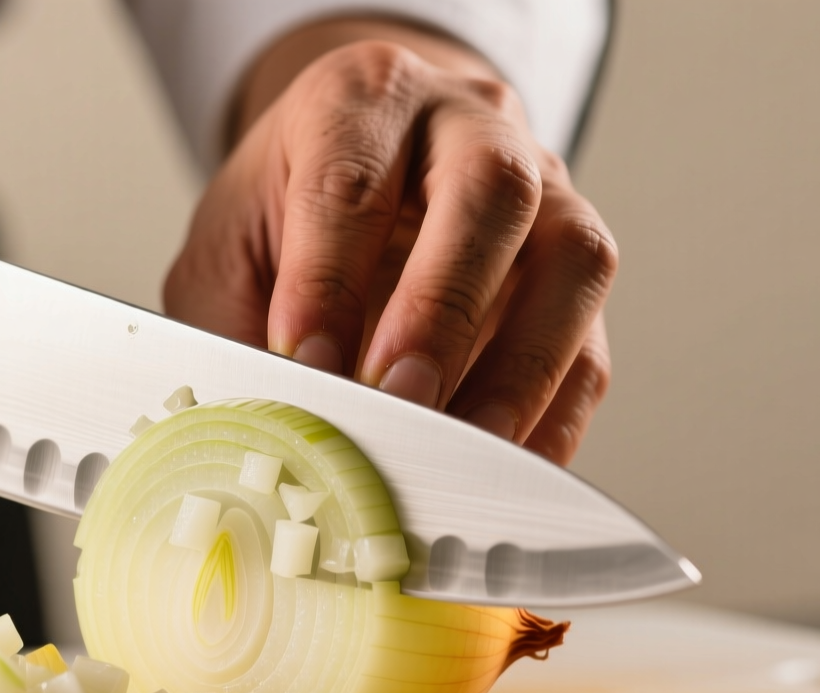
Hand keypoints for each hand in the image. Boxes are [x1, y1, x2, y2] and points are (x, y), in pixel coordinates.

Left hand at [162, 20, 615, 464]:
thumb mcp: (230, 246)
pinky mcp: (575, 272)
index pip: (351, 180)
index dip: (328, 280)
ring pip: (571, 259)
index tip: (306, 362)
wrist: (363, 166)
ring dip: (520, 369)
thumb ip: (234, 323)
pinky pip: (590, 344)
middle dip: (443, 308)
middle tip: (400, 396)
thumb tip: (259, 428)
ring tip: (463, 449)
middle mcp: (470, 126)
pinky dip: (552, 416)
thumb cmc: (290, 211)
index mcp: (364, 99)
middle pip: (489, 192)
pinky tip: (504, 466)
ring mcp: (544, 192)